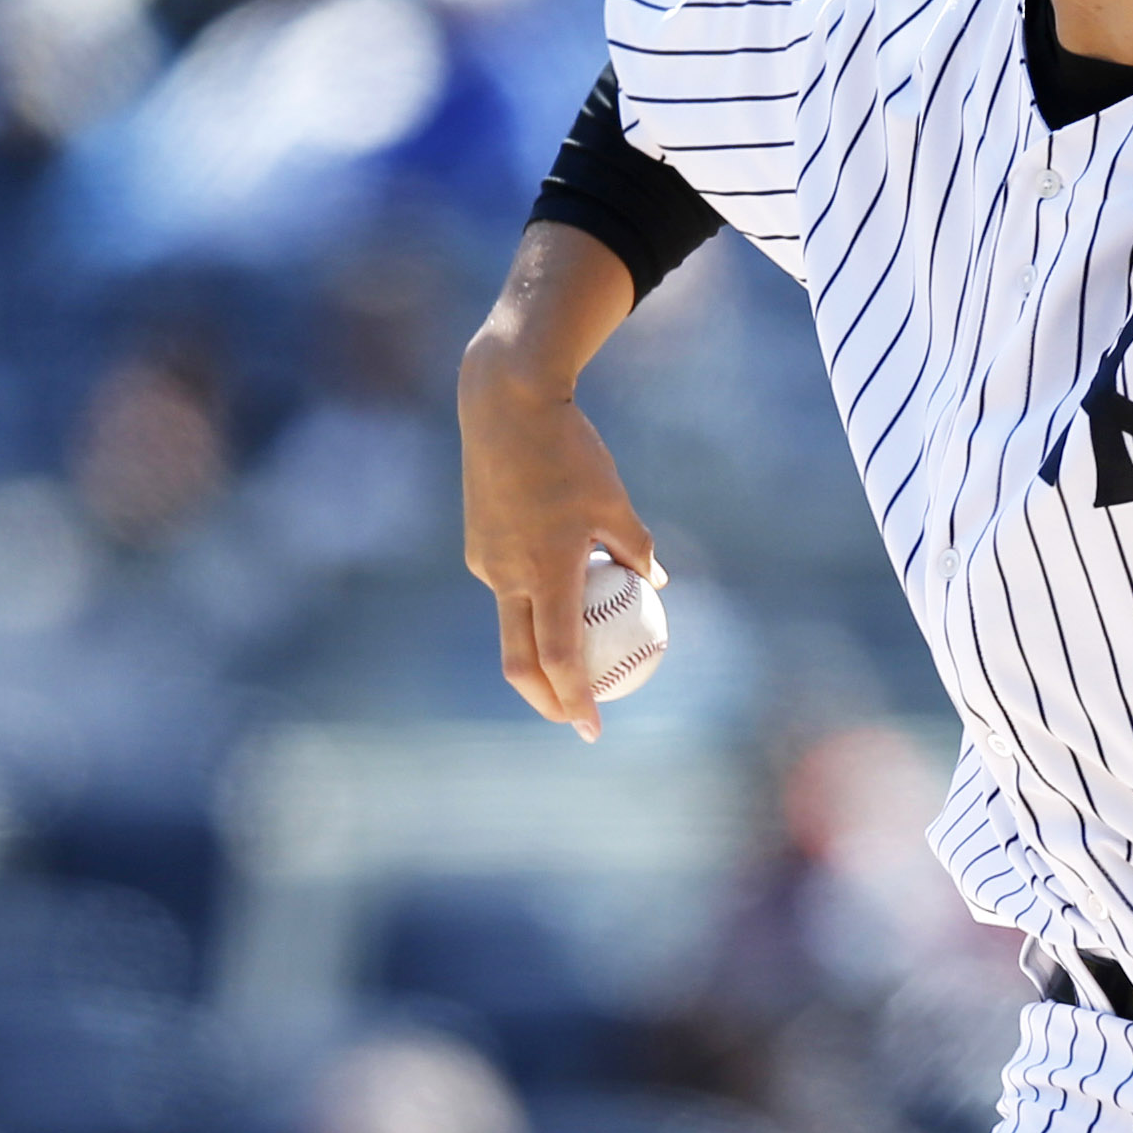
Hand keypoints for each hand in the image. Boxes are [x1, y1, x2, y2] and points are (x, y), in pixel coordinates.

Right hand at [459, 358, 658, 740]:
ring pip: (513, 624)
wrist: (505, 403)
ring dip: (542, 650)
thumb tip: (656, 585)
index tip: (593, 729)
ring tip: (578, 663)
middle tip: (576, 719)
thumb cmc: (571, 450)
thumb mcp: (614, 500)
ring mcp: (486, 562)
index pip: (559, 657)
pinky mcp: (477, 546)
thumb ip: (636, 548)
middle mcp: (506, 575)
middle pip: (519, 661)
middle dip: (546, 700)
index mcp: (546, 571)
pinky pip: (509, 588)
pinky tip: (562, 591)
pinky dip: (535, 604)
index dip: (575, 699)